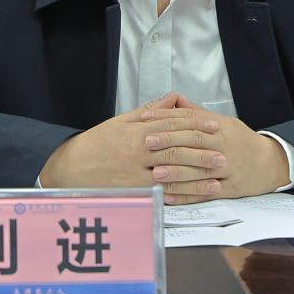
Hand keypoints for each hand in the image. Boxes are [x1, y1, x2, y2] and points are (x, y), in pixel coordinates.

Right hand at [39, 93, 225, 188]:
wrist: (69, 167)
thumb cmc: (97, 143)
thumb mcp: (121, 122)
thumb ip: (150, 112)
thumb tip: (173, 98)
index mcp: (137, 132)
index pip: (172, 125)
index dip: (195, 124)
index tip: (214, 125)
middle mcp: (137, 152)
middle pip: (176, 149)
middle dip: (202, 151)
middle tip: (224, 153)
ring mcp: (135, 174)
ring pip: (172, 173)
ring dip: (197, 175)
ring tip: (217, 175)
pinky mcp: (133, 192)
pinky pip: (160, 193)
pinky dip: (179, 193)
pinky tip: (195, 194)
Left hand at [143, 94, 289, 203]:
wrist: (272, 163)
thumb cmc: (242, 141)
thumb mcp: (224, 122)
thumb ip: (197, 113)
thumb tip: (175, 98)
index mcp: (220, 127)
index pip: (190, 119)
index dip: (167, 118)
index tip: (147, 119)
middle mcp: (224, 145)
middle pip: (194, 141)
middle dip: (169, 141)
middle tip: (147, 142)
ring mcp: (228, 168)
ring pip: (199, 170)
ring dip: (176, 172)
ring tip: (156, 173)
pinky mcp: (230, 189)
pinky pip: (206, 193)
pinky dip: (187, 195)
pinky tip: (169, 196)